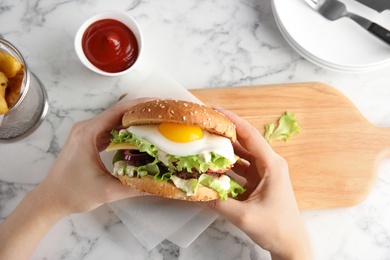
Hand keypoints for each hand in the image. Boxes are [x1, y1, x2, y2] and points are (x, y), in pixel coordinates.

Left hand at [0, 97, 150, 258]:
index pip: (117, 112)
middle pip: (117, 112)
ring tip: (154, 124)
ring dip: (133, 121)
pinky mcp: (87, 139)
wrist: (51, 199)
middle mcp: (85, 128)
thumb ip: (135, 187)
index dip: (139, 106)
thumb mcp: (107, 192)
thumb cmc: (72, 194)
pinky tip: (138, 136)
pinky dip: (124, 130)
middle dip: (140, 112)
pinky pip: (109, 129)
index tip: (157, 104)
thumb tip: (160, 184)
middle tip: (161, 115)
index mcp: (87, 134)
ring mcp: (85, 133)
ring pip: (113, 120)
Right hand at [205, 107, 310, 259]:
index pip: (250, 135)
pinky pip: (240, 166)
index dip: (232, 120)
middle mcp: (269, 164)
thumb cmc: (276, 228)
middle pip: (245, 141)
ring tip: (205, 140)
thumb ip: (219, 203)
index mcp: (272, 165)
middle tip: (205, 124)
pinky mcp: (258, 181)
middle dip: (225, 132)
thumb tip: (196, 190)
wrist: (289, 243)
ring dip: (225, 148)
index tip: (215, 110)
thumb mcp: (244, 216)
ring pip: (241, 153)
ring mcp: (264, 172)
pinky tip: (212, 163)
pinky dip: (227, 164)